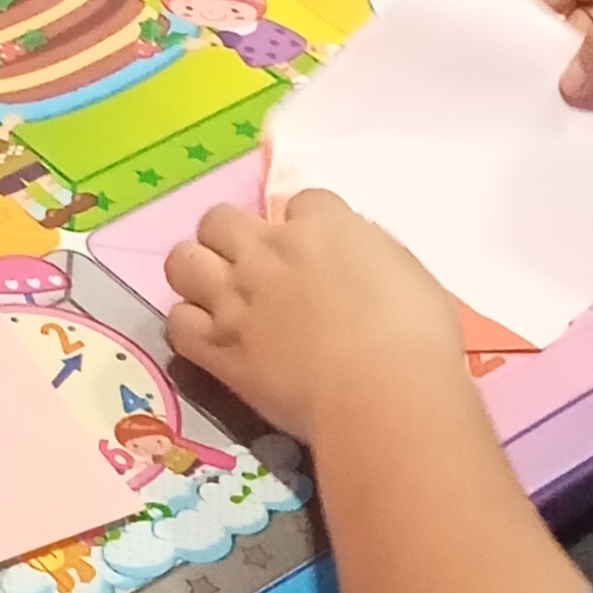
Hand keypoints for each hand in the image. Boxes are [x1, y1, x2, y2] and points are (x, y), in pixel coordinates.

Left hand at [164, 190, 460, 445]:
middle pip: (219, 218)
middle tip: (251, 265)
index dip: (305, 224)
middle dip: (230, 236)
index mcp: (322, 227)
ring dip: (196, 272)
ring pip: (182, 261)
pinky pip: (177, 323)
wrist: (382, 391)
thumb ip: (367, 254)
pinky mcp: (219, 349)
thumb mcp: (405, 272)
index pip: (300, 201)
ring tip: (216, 294)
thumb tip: (349, 257)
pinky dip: (189, 326)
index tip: (317, 249)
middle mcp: (268, 252)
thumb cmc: (415, 335)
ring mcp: (236, 299)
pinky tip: (209, 337)